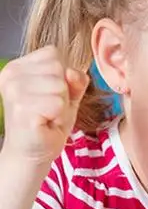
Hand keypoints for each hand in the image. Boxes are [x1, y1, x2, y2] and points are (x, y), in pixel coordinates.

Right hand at [0, 46, 88, 166]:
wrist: (32, 153)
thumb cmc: (47, 124)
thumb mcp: (67, 97)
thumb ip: (75, 81)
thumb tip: (74, 72)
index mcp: (17, 66)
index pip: (53, 54)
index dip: (62, 78)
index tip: (50, 96)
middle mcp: (11, 74)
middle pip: (59, 69)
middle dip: (63, 93)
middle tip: (50, 110)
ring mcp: (14, 91)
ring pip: (60, 86)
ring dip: (62, 106)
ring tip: (48, 117)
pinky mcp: (23, 108)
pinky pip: (59, 104)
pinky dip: (59, 117)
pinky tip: (46, 124)